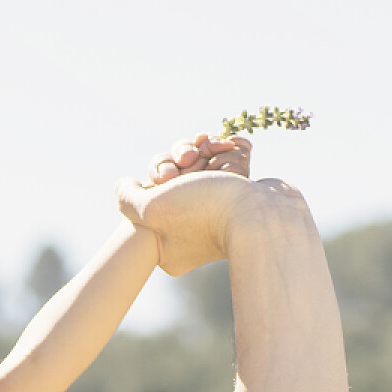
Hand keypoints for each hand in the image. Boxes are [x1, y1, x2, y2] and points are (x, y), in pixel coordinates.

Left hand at [115, 135, 257, 275]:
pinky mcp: (239, 192)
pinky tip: (228, 145)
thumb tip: (124, 184)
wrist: (266, 214)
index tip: (167, 178)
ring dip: (204, 148)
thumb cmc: (206, 212)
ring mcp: (217, 208)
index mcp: (168, 245)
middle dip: (181, 158)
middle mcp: (191, 228)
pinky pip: (223, 159)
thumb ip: (127, 199)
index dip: (158, 173)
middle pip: (174, 175)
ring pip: (199, 163)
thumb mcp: (152, 208)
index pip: (150, 194)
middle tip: (192, 161)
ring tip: (216, 149)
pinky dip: (224, 148)